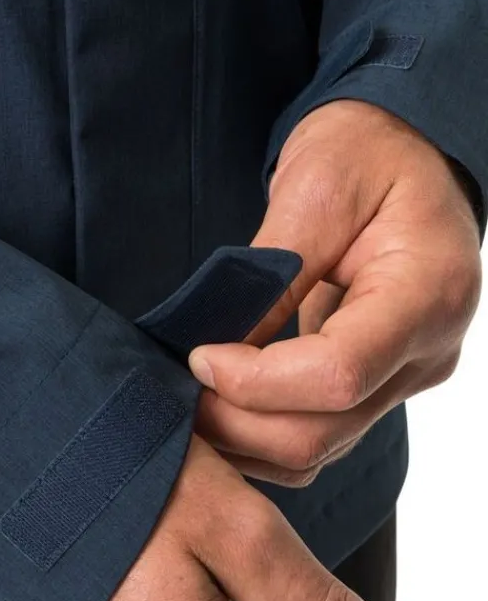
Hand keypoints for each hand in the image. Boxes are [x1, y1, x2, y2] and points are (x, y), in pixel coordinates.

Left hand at [186, 99, 481, 485]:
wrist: (406, 152)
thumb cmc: (366, 153)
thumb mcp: (315, 189)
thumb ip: (272, 273)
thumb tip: (220, 346)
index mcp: (426, 292)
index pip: (338, 373)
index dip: (255, 381)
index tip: (198, 354)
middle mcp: (428, 350)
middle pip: (324, 428)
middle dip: (237, 418)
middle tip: (173, 388)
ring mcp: (408, 375)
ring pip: (320, 448)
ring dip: (243, 437)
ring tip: (186, 399)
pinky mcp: (382, 386)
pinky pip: (321, 436)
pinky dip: (263, 435)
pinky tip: (220, 405)